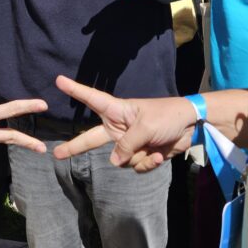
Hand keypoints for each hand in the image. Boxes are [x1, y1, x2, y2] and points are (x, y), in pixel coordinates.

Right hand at [52, 77, 195, 171]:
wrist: (191, 127)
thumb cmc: (167, 116)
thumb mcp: (145, 128)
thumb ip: (127, 145)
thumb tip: (114, 162)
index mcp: (118, 111)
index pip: (92, 99)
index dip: (76, 90)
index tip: (59, 81)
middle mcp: (119, 127)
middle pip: (92, 138)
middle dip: (75, 147)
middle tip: (56, 154)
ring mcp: (129, 142)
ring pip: (122, 159)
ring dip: (138, 157)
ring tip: (154, 147)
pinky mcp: (141, 154)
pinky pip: (136, 166)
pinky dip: (148, 163)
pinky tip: (159, 155)